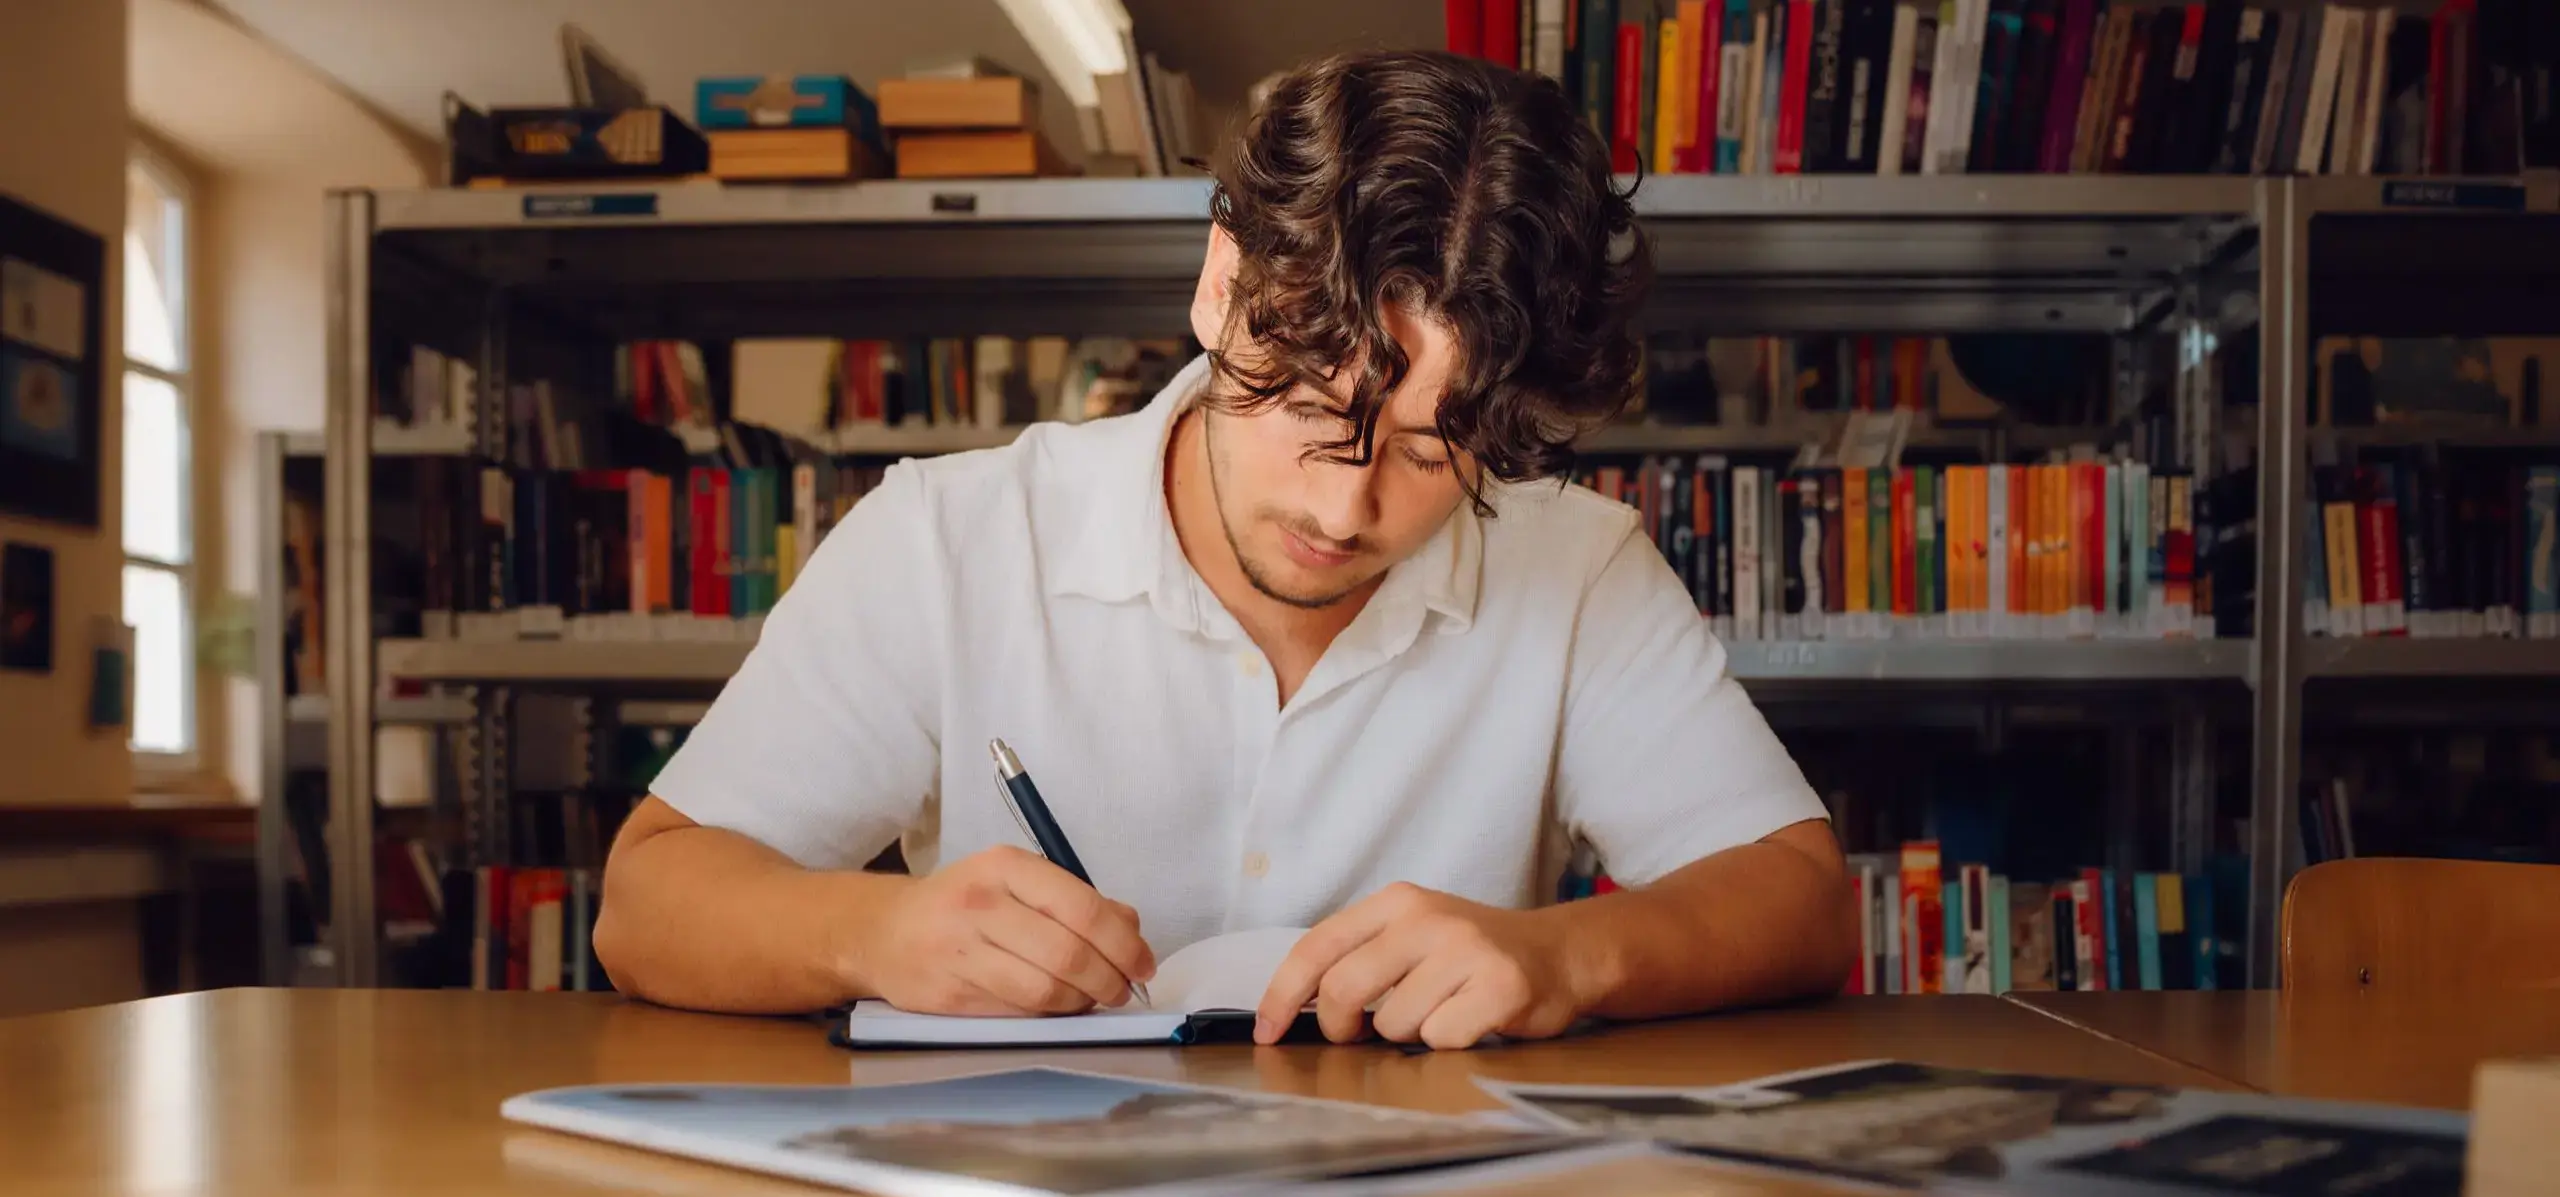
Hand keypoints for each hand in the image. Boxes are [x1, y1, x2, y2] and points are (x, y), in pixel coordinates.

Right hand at [853, 845, 1155, 1016]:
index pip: (1082, 907)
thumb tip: (1131, 928)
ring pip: (1045, 991)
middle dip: (1109, 979)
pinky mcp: (949, 995)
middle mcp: (981, 905)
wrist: (884, 931)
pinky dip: (1048, 1015)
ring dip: (1082, 1002)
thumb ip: (1075, 899)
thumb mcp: (1015, 881)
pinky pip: (1017, 1013)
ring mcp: (961, 952)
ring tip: (1091, 999)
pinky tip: (1054, 1006)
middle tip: (1122, 989)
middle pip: (1068, 954)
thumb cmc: (964, 903)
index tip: (1144, 964)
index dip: (1123, 943)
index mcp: (1005, 867)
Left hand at [1253, 882, 1590, 1049]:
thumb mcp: (1414, 933)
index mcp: (1398, 902)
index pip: (1317, 946)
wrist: (1560, 953)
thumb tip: (1298, 1004)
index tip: (1268, 1030)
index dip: (1283, 993)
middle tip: (1359, 1035)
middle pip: (1344, 989)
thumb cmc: (1475, 953)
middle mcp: (1428, 919)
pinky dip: (1448, 1042)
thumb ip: (1361, 955)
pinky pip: (1440, 1039)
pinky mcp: (1499, 987)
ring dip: (1408, 1034)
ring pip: (1394, 1024)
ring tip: (1440, 1012)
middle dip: (1342, 1027)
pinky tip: (1471, 1021)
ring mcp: (1466, 951)